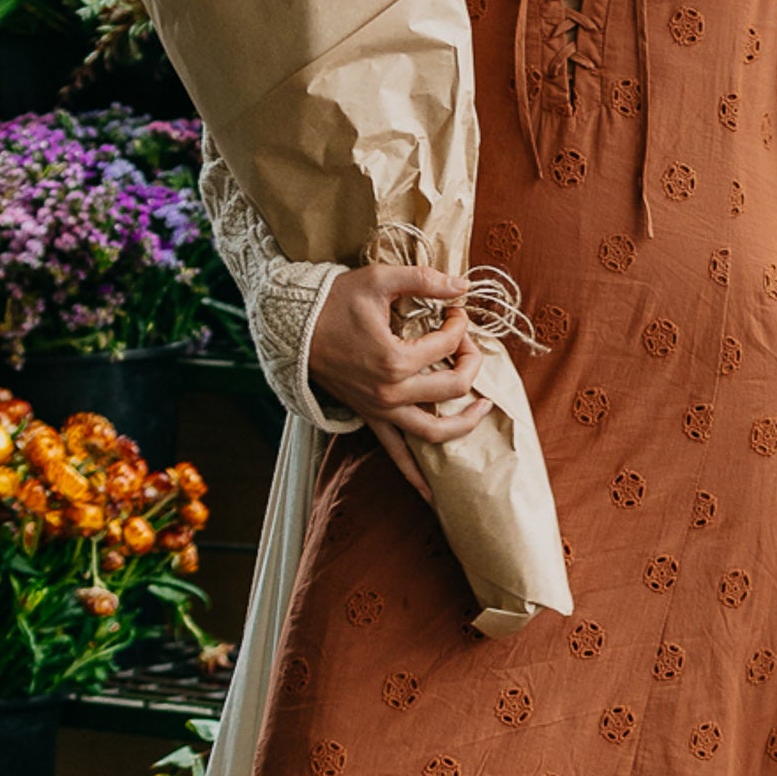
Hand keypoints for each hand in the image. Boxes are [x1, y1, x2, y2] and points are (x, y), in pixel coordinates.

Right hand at [309, 266, 490, 495]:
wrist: (292, 329)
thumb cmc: (333, 302)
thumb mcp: (378, 279)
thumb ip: (424, 279)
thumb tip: (463, 284)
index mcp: (396, 359)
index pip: (449, 343)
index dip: (460, 324)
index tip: (454, 311)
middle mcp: (391, 392)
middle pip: (455, 385)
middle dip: (471, 361)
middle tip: (468, 343)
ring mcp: (381, 411)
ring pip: (435, 432)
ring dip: (465, 424)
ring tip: (484, 409)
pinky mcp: (371, 419)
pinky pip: (397, 454)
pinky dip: (416, 477)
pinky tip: (434, 496)